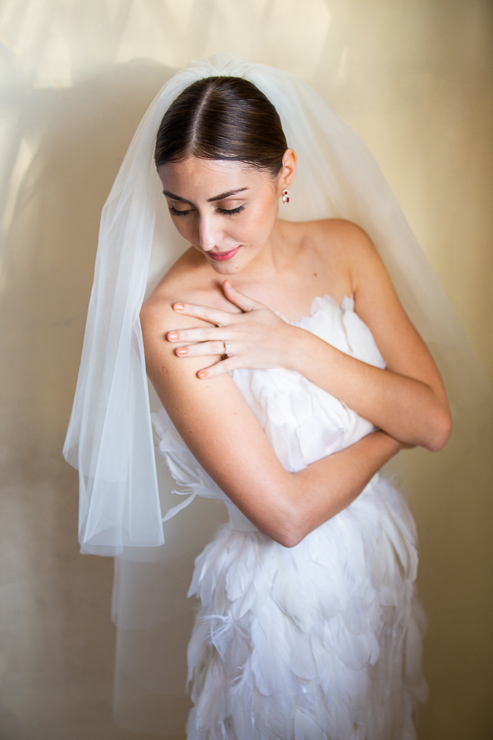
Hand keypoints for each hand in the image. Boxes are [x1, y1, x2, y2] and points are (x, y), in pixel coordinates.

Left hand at [166, 280, 296, 377]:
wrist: (290, 345)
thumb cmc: (273, 326)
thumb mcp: (257, 307)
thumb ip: (238, 297)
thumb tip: (224, 283)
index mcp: (235, 319)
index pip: (209, 312)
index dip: (191, 309)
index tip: (175, 307)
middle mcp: (234, 332)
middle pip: (206, 332)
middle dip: (186, 333)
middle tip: (168, 335)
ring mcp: (238, 347)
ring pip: (212, 349)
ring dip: (194, 351)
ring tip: (177, 353)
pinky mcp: (244, 361)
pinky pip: (225, 367)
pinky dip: (213, 371)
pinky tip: (199, 375)